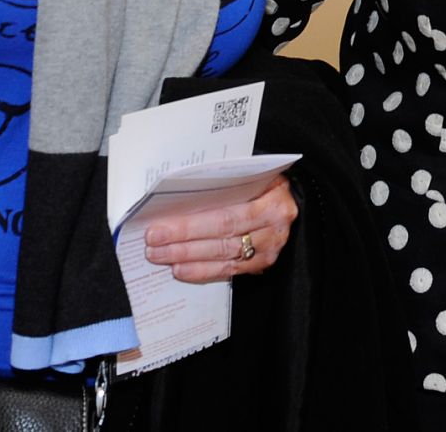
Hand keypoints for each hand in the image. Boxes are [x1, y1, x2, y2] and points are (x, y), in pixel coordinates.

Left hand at [141, 173, 297, 281]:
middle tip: (152, 243)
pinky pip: (229, 271)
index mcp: (274, 199)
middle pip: (222, 236)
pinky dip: (203, 271)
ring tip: (160, 256)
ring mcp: (270, 248)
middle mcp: (275, 227)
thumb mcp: (255, 174)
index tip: (159, 224)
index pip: (226, 215)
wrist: (292, 198)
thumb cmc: (265, 181)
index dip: (191, 224)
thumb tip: (178, 192)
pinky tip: (180, 269)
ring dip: (188, 257)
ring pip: (223, 256)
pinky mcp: (263, 264)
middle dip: (183, 241)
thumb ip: (227, 182)